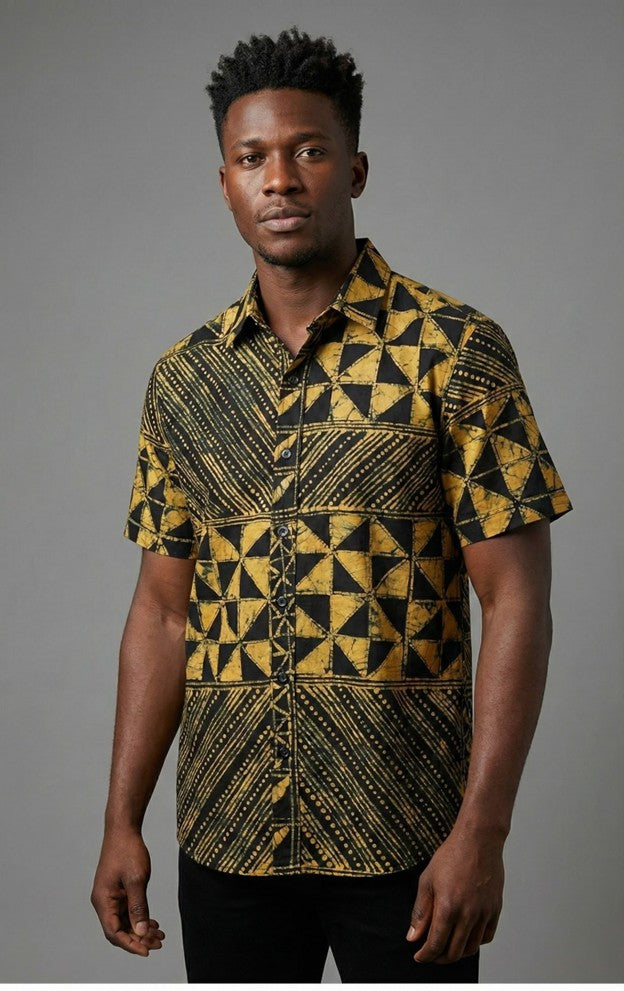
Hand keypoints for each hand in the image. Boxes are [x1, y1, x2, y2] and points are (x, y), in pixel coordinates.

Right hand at [91, 828, 164, 955]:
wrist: (123, 830)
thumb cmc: (127, 851)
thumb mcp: (136, 880)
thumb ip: (138, 907)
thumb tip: (140, 932)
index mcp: (103, 900)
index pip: (114, 932)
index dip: (130, 944)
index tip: (147, 951)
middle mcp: (103, 901)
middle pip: (119, 930)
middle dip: (138, 939)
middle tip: (158, 943)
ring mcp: (110, 896)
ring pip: (124, 921)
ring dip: (140, 930)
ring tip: (159, 935)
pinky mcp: (117, 891)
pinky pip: (127, 911)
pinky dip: (139, 918)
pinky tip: (153, 923)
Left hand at [406, 828, 503, 963]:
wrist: (478, 840)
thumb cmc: (451, 856)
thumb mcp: (427, 881)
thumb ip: (420, 912)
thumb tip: (413, 937)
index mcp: (448, 907)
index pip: (435, 945)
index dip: (426, 955)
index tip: (419, 956)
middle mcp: (468, 914)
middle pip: (454, 952)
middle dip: (439, 958)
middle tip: (431, 954)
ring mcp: (484, 913)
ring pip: (471, 948)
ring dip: (457, 952)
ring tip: (447, 946)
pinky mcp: (495, 909)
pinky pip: (486, 936)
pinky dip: (475, 942)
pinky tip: (465, 935)